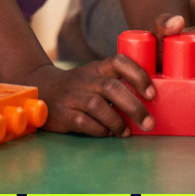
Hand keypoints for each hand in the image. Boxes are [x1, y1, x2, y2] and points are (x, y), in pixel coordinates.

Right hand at [27, 61, 157, 138]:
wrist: (42, 89)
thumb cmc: (80, 87)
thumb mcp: (96, 77)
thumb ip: (118, 84)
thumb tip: (150, 104)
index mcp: (97, 68)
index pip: (119, 62)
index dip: (137, 75)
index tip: (152, 93)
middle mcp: (84, 79)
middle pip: (111, 87)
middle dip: (134, 106)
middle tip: (148, 123)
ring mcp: (71, 95)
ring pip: (97, 105)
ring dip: (116, 121)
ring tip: (126, 132)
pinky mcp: (61, 112)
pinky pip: (82, 121)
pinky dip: (99, 130)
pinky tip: (106, 133)